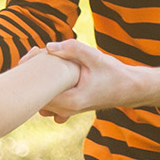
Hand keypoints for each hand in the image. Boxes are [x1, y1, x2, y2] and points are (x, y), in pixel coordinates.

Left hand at [36, 38, 159, 119]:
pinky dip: (46, 92)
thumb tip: (47, 47)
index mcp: (71, 101)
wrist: (129, 89)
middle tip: (36, 54)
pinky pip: (49, 104)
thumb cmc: (113, 73)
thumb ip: (72, 49)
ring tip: (43, 64)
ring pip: (41, 102)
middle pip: (36, 98)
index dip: (30, 72)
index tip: (34, 54)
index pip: (38, 92)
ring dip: (38, 85)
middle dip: (32, 77)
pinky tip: (51, 77)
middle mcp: (66, 110)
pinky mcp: (68, 109)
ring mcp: (67, 112)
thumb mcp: (95, 57)